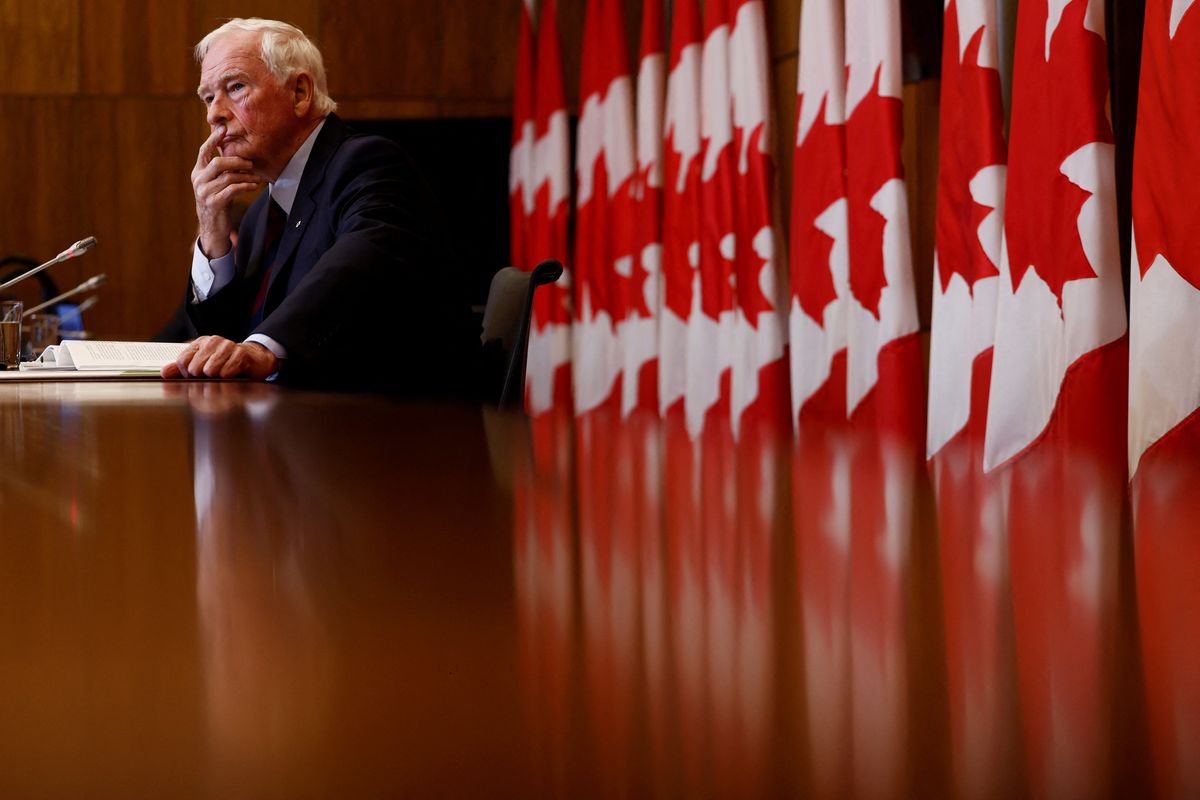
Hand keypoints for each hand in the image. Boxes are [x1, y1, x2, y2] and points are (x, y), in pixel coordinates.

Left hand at [161, 336, 278, 380]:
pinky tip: (232, 374)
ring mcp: (228, 346)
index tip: (198, 375)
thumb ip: (182, 369)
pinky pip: (227, 370)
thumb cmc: (227, 364)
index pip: (182, 361)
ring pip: (210, 369)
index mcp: (201, 343)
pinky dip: (227, 376)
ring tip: (222, 375)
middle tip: (212, 376)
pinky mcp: (241, 353)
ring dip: (215, 377)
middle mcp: (213, 341)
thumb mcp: (203, 366)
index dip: (188, 374)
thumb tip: (164, 373)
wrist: (254, 359)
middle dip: (202, 377)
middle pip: (195, 367)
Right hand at [192, 124, 263, 257]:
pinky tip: (254, 186)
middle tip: (250, 163)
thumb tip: (235, 153)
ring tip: (257, 178)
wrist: (213, 227)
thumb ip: (221, 170)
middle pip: (217, 163)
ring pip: (228, 177)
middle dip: (236, 161)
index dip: (213, 139)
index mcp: (197, 172)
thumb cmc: (218, 202)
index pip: (203, 151)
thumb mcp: (216, 184)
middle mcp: (198, 181)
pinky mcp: (214, 203)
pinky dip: (246, 186)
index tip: (223, 128)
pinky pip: (233, 190)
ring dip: (246, 176)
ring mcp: (204, 192)